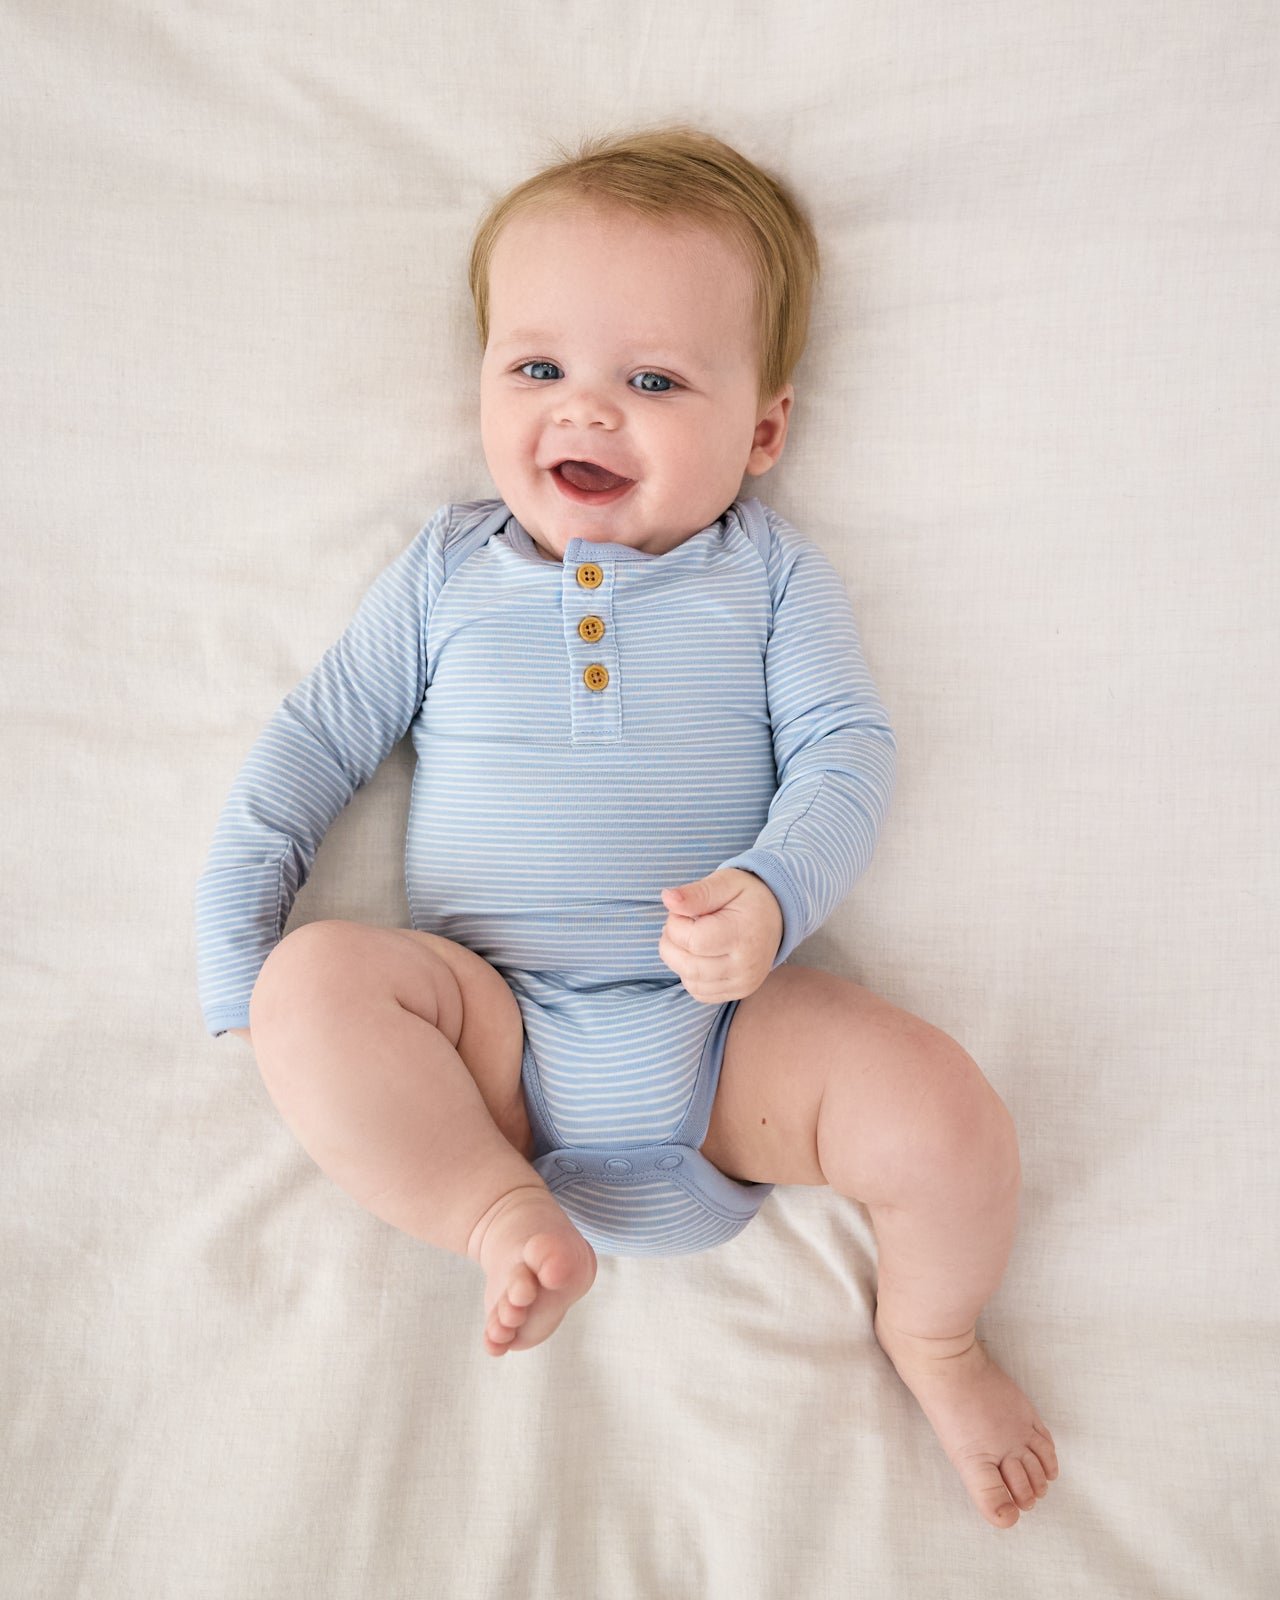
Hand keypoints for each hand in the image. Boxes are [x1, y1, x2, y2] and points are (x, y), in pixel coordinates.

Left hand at [658, 868, 782, 1003]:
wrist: (778, 916)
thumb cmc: (748, 896)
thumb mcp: (725, 883)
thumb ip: (696, 893)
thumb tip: (667, 898)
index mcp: (743, 936)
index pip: (692, 941)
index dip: (675, 924)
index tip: (682, 911)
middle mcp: (746, 966)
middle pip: (688, 966)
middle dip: (671, 943)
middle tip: (680, 923)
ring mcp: (743, 983)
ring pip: (690, 981)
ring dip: (678, 959)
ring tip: (690, 937)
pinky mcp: (738, 993)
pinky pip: (699, 992)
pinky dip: (690, 975)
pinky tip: (699, 955)